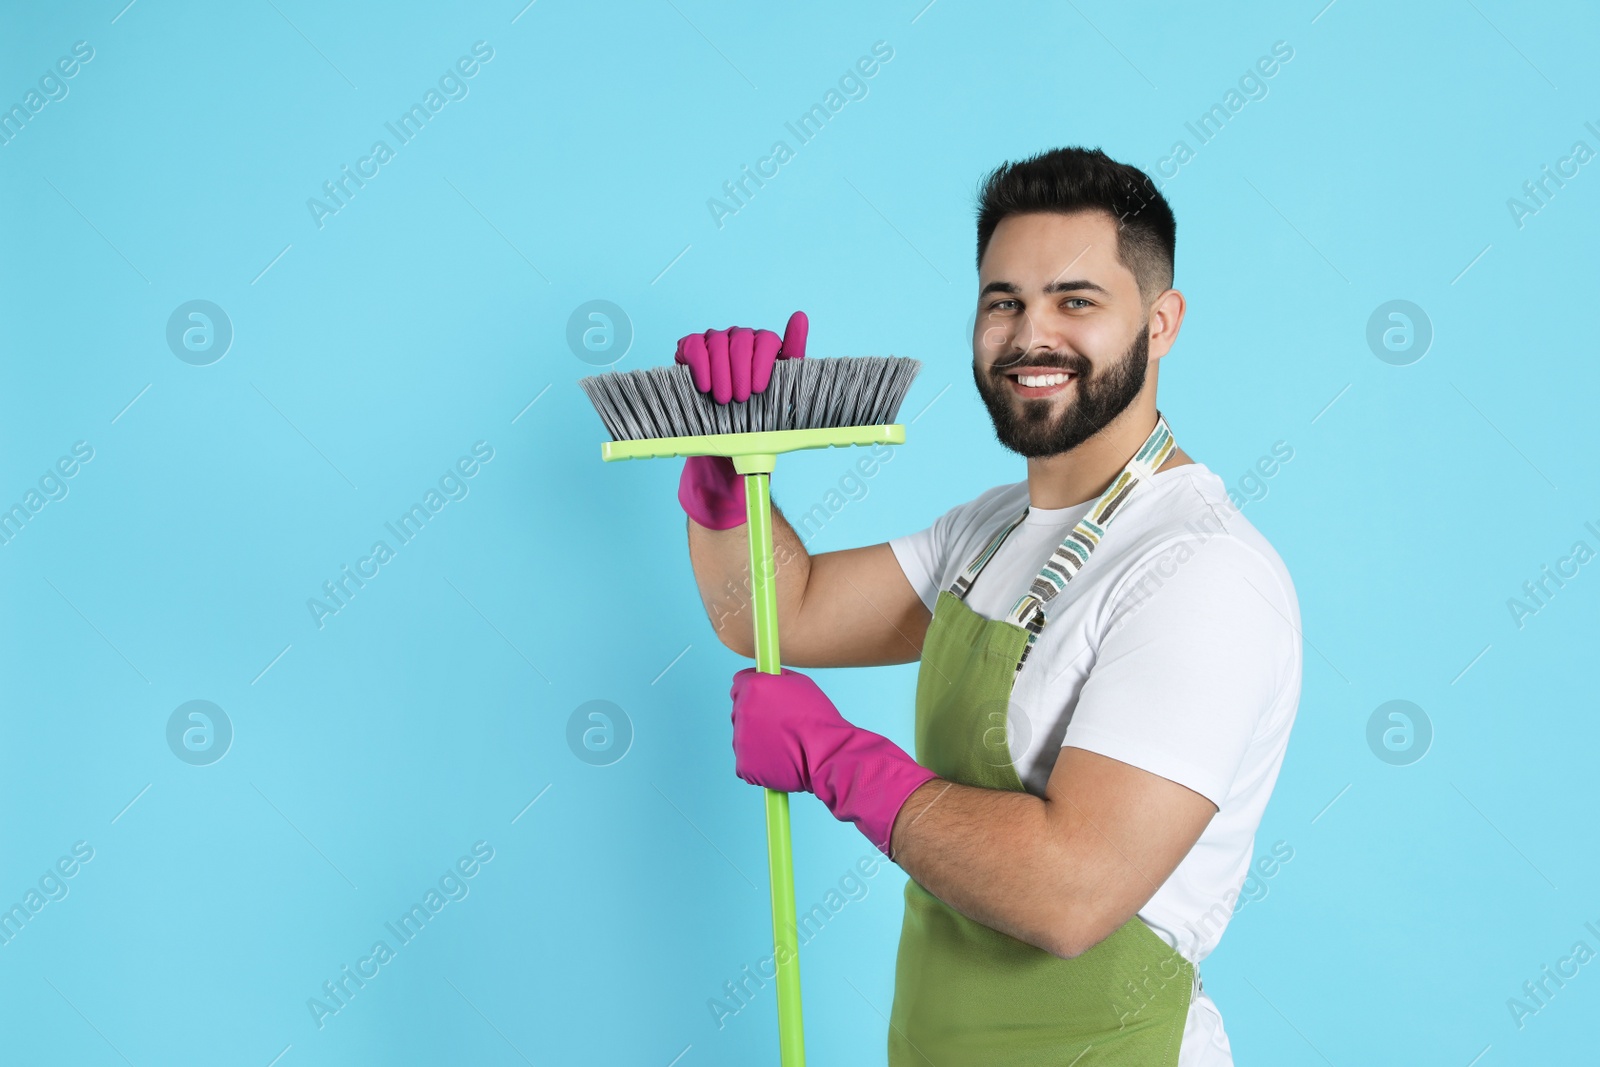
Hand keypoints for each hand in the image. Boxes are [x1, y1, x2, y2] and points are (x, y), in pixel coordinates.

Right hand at [675, 310, 807, 404]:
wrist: (730, 416)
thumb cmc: (758, 398)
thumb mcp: (782, 378)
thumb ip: (794, 347)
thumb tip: (800, 315)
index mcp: (763, 341)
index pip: (765, 340)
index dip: (761, 364)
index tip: (757, 389)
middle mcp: (739, 335)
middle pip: (740, 342)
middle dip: (740, 372)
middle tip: (740, 398)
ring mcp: (714, 338)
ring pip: (717, 344)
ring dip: (721, 374)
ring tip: (724, 398)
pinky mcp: (691, 344)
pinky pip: (695, 347)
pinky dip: (700, 367)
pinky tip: (705, 386)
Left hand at [730, 667, 938, 856]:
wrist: (829, 754)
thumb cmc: (820, 719)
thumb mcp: (801, 683)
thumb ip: (776, 679)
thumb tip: (767, 677)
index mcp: (754, 687)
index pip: (739, 684)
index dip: (754, 691)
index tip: (763, 699)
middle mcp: (742, 711)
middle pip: (740, 711)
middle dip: (755, 716)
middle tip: (780, 725)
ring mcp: (740, 740)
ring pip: (743, 737)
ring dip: (757, 740)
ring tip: (785, 744)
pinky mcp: (744, 766)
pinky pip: (747, 761)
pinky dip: (760, 762)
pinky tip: (780, 759)